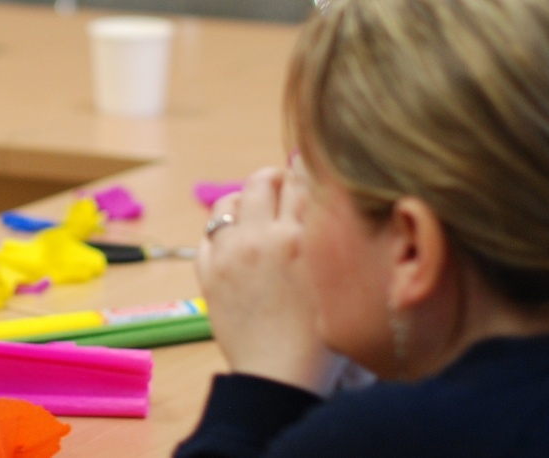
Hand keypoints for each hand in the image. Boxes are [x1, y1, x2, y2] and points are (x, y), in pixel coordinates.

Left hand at [197, 167, 342, 394]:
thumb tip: (326, 211)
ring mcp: (231, 252)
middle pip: (262, 182)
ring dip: (242, 201)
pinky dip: (219, 231)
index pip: (302, 181)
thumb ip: (331, 242)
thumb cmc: (324, 340)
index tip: (305, 174)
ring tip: (252, 211)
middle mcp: (265, 237)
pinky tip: (231, 240)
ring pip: (228, 203)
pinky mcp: (208, 271)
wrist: (282, 375)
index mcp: (304, 238)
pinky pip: (207, 234)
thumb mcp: (340, 281)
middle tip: (279, 186)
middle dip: (272, 179)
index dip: (304, 174)